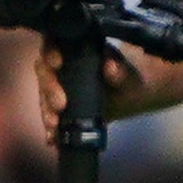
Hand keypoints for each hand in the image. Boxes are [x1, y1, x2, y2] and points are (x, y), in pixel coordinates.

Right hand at [32, 39, 182, 148]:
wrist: (138, 97)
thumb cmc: (137, 80)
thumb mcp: (134, 78)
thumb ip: (123, 73)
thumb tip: (109, 67)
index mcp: (79, 48)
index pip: (55, 43)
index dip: (50, 52)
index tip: (58, 63)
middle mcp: (65, 65)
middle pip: (45, 71)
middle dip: (49, 88)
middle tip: (60, 105)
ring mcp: (61, 86)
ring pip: (44, 93)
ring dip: (45, 110)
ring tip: (53, 125)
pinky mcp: (62, 106)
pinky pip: (52, 114)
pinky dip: (51, 127)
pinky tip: (52, 138)